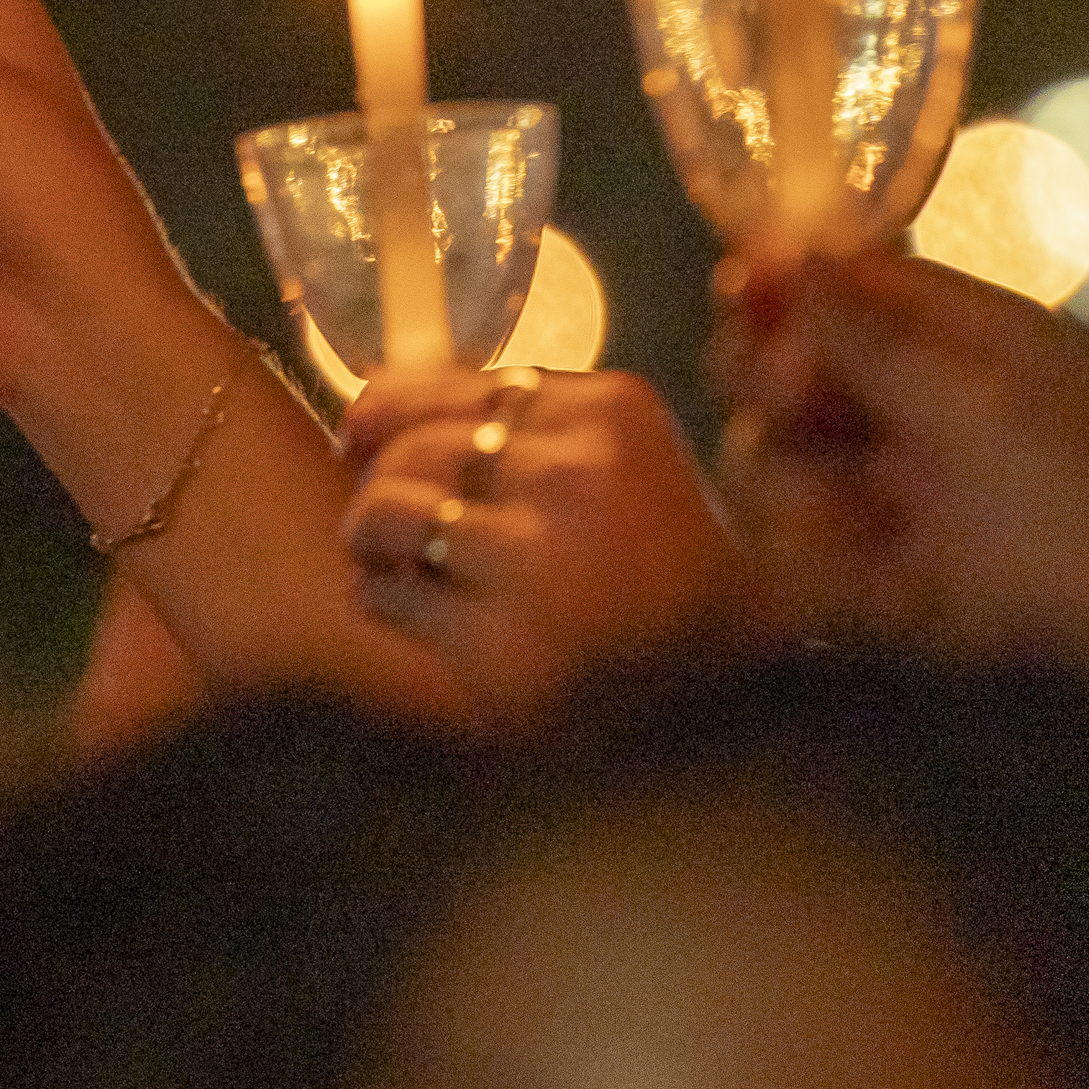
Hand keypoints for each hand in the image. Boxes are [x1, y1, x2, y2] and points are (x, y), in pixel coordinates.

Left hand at [341, 366, 741, 714]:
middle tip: (385, 520)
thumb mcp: (624, 466)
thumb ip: (524, 426)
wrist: (728, 701)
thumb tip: (370, 411)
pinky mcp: (498, 646)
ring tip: (388, 560)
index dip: (389, 410)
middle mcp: (574, 474)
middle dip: (378, 481)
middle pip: (413, 447)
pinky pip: (385, 593)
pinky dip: (381, 599)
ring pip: (385, 511)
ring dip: (369, 537)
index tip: (361, 435)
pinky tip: (416, 614)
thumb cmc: (665, 579)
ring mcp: (536, 561)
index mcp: (611, 414)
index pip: (456, 386)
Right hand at [713, 252, 1088, 653]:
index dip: (794, 286)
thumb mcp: (967, 407)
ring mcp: (926, 490)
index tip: (731, 298)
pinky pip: (823, 542)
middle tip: (776, 413)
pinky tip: (840, 569)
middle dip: (780, 386)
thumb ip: (868, 336)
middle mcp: (945, 403)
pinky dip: (817, 551)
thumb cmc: (1070, 516)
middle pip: (819, 366)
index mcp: (981, 342)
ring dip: (793, 477)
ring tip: (821, 516)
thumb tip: (791, 255)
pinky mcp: (906, 571)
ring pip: (805, 457)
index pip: (866, 282)